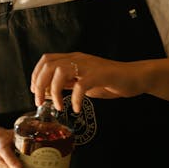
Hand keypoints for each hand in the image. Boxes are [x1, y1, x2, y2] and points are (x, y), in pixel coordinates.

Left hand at [30, 52, 145, 112]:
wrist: (134, 77)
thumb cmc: (109, 81)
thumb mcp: (83, 82)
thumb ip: (68, 84)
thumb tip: (48, 93)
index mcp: (73, 59)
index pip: (46, 60)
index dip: (36, 74)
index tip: (35, 91)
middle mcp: (79, 59)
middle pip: (49, 64)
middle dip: (40, 84)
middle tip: (40, 102)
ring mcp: (89, 66)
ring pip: (61, 70)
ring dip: (54, 90)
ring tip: (59, 107)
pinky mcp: (100, 74)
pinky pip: (82, 85)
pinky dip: (76, 98)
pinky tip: (78, 109)